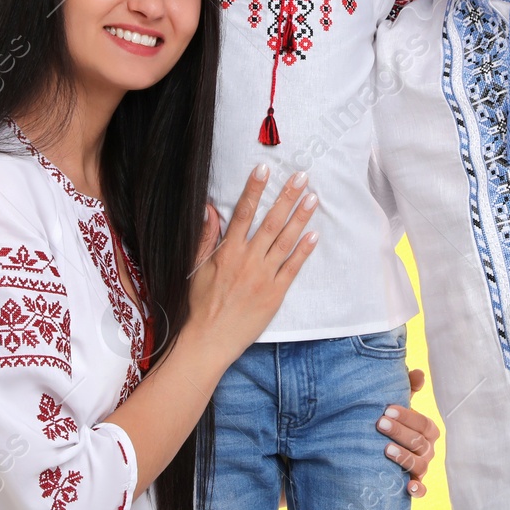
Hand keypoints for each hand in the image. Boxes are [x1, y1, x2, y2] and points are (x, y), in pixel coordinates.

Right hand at [185, 166, 317, 363]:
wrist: (208, 340)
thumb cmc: (198, 305)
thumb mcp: (194, 268)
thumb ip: (205, 238)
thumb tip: (210, 209)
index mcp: (227, 252)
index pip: (243, 213)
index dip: (254, 189)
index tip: (264, 169)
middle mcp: (248, 261)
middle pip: (270, 222)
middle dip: (286, 196)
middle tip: (301, 176)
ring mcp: (263, 277)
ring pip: (285, 241)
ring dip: (300, 218)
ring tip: (313, 198)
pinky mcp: (275, 294)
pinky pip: (292, 268)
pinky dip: (304, 251)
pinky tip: (314, 234)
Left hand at [378, 368, 440, 497]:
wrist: (376, 447)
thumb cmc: (390, 421)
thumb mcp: (397, 404)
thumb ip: (408, 389)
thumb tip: (418, 373)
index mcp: (427, 430)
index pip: (424, 424)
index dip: (408, 417)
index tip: (388, 410)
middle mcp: (428, 449)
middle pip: (420, 443)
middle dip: (400, 433)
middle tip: (379, 424)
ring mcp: (422, 467)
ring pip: (420, 465)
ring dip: (404, 457)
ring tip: (385, 450)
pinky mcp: (414, 483)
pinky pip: (422, 489)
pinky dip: (418, 489)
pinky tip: (408, 487)